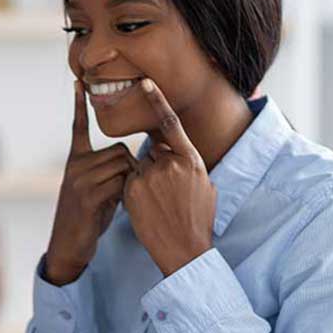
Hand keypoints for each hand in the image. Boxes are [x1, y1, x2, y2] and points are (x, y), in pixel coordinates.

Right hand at [45, 80, 136, 284]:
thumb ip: (107, 170)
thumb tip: (129, 159)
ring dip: (131, 182)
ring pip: (123, 164)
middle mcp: (75, 166)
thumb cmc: (87, 217)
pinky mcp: (88, 195)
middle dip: (130, 168)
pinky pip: (121, 181)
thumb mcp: (95, 189)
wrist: (68, 244)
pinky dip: (126, 193)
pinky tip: (115, 205)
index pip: (78, 127)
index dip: (78, 105)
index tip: (77, 82)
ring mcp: (79, 180)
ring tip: (117, 200)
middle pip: (120, 150)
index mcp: (74, 161)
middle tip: (124, 190)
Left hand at [123, 79, 216, 276]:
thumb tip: (178, 154)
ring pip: (138, 169)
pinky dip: (133, 194)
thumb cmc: (197, 220)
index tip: (145, 83)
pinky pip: (128, 182)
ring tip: (158, 205)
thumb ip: (188, 165)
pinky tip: (147, 209)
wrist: (184, 249)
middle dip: (154, 169)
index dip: (157, 102)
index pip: (171, 124)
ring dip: (143, 183)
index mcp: (191, 159)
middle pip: (152, 153)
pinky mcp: (132, 189)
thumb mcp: (204, 186)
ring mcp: (149, 176)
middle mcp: (170, 163)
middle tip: (166, 195)